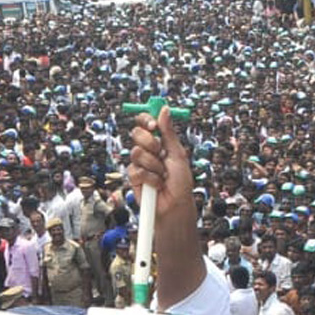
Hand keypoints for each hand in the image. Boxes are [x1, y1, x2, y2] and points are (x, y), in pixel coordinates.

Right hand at [128, 108, 195, 227]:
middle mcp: (147, 150)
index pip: (145, 123)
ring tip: (162, 175)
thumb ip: (169, 132)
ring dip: (154, 165)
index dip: (146, 120)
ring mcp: (139, 163)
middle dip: (150, 143)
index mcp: (158, 141)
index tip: (154, 126)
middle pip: (136, 133)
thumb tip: (164, 109)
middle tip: (161, 153)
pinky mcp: (133, 177)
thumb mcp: (178, 154)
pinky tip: (156, 185)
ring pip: (136, 152)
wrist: (176, 204)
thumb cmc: (180, 181)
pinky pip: (136, 171)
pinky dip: (150, 179)